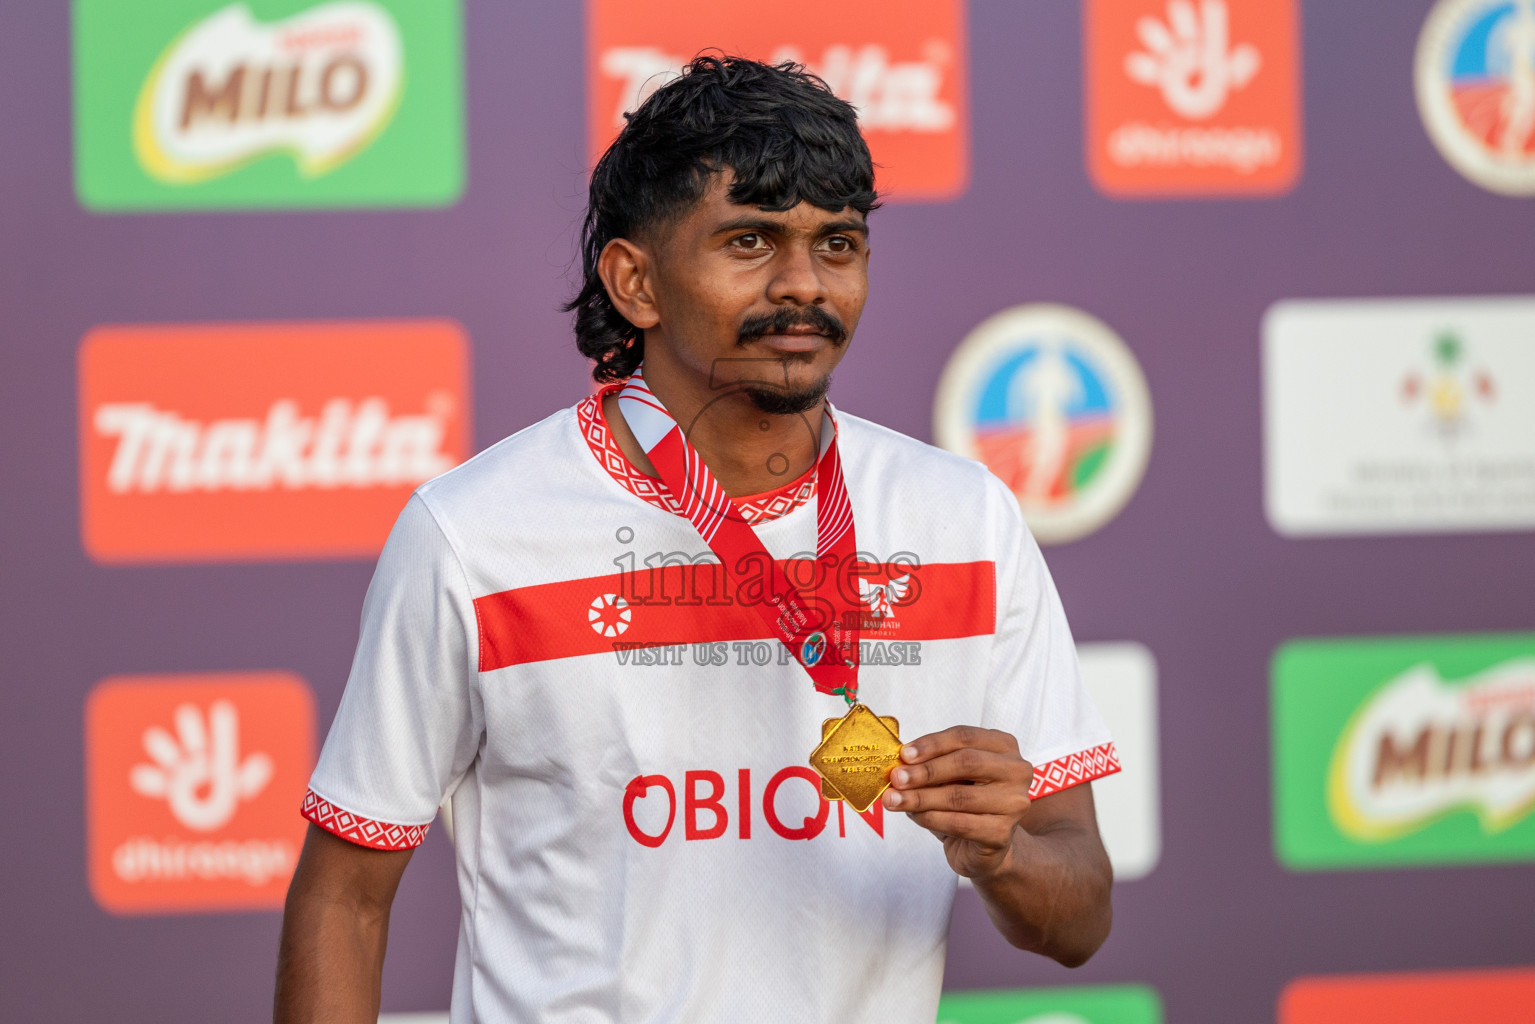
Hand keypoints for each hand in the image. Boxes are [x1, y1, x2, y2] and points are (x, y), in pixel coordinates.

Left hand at [881, 725, 1033, 879]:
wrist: (986, 847)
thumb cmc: (965, 803)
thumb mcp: (950, 776)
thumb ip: (931, 764)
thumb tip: (899, 765)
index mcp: (1004, 746)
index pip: (965, 737)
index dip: (932, 744)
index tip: (904, 754)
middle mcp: (1016, 771)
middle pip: (966, 762)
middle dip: (925, 771)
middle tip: (896, 778)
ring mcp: (1014, 803)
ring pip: (959, 796)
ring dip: (920, 798)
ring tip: (893, 800)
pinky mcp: (1003, 833)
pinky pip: (959, 823)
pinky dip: (930, 818)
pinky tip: (913, 815)